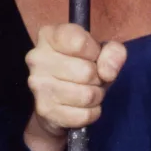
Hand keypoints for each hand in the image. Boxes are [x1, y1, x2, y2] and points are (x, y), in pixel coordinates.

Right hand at [22, 23, 126, 150]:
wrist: (60, 99)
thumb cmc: (83, 65)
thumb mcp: (103, 51)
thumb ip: (114, 52)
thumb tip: (108, 72)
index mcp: (49, 35)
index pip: (79, 42)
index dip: (95, 52)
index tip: (92, 56)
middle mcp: (37, 58)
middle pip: (86, 72)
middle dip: (98, 77)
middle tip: (91, 77)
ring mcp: (38, 85)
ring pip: (87, 95)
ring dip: (96, 96)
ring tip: (88, 90)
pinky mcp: (44, 110)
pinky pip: (84, 115)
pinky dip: (91, 112)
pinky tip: (82, 106)